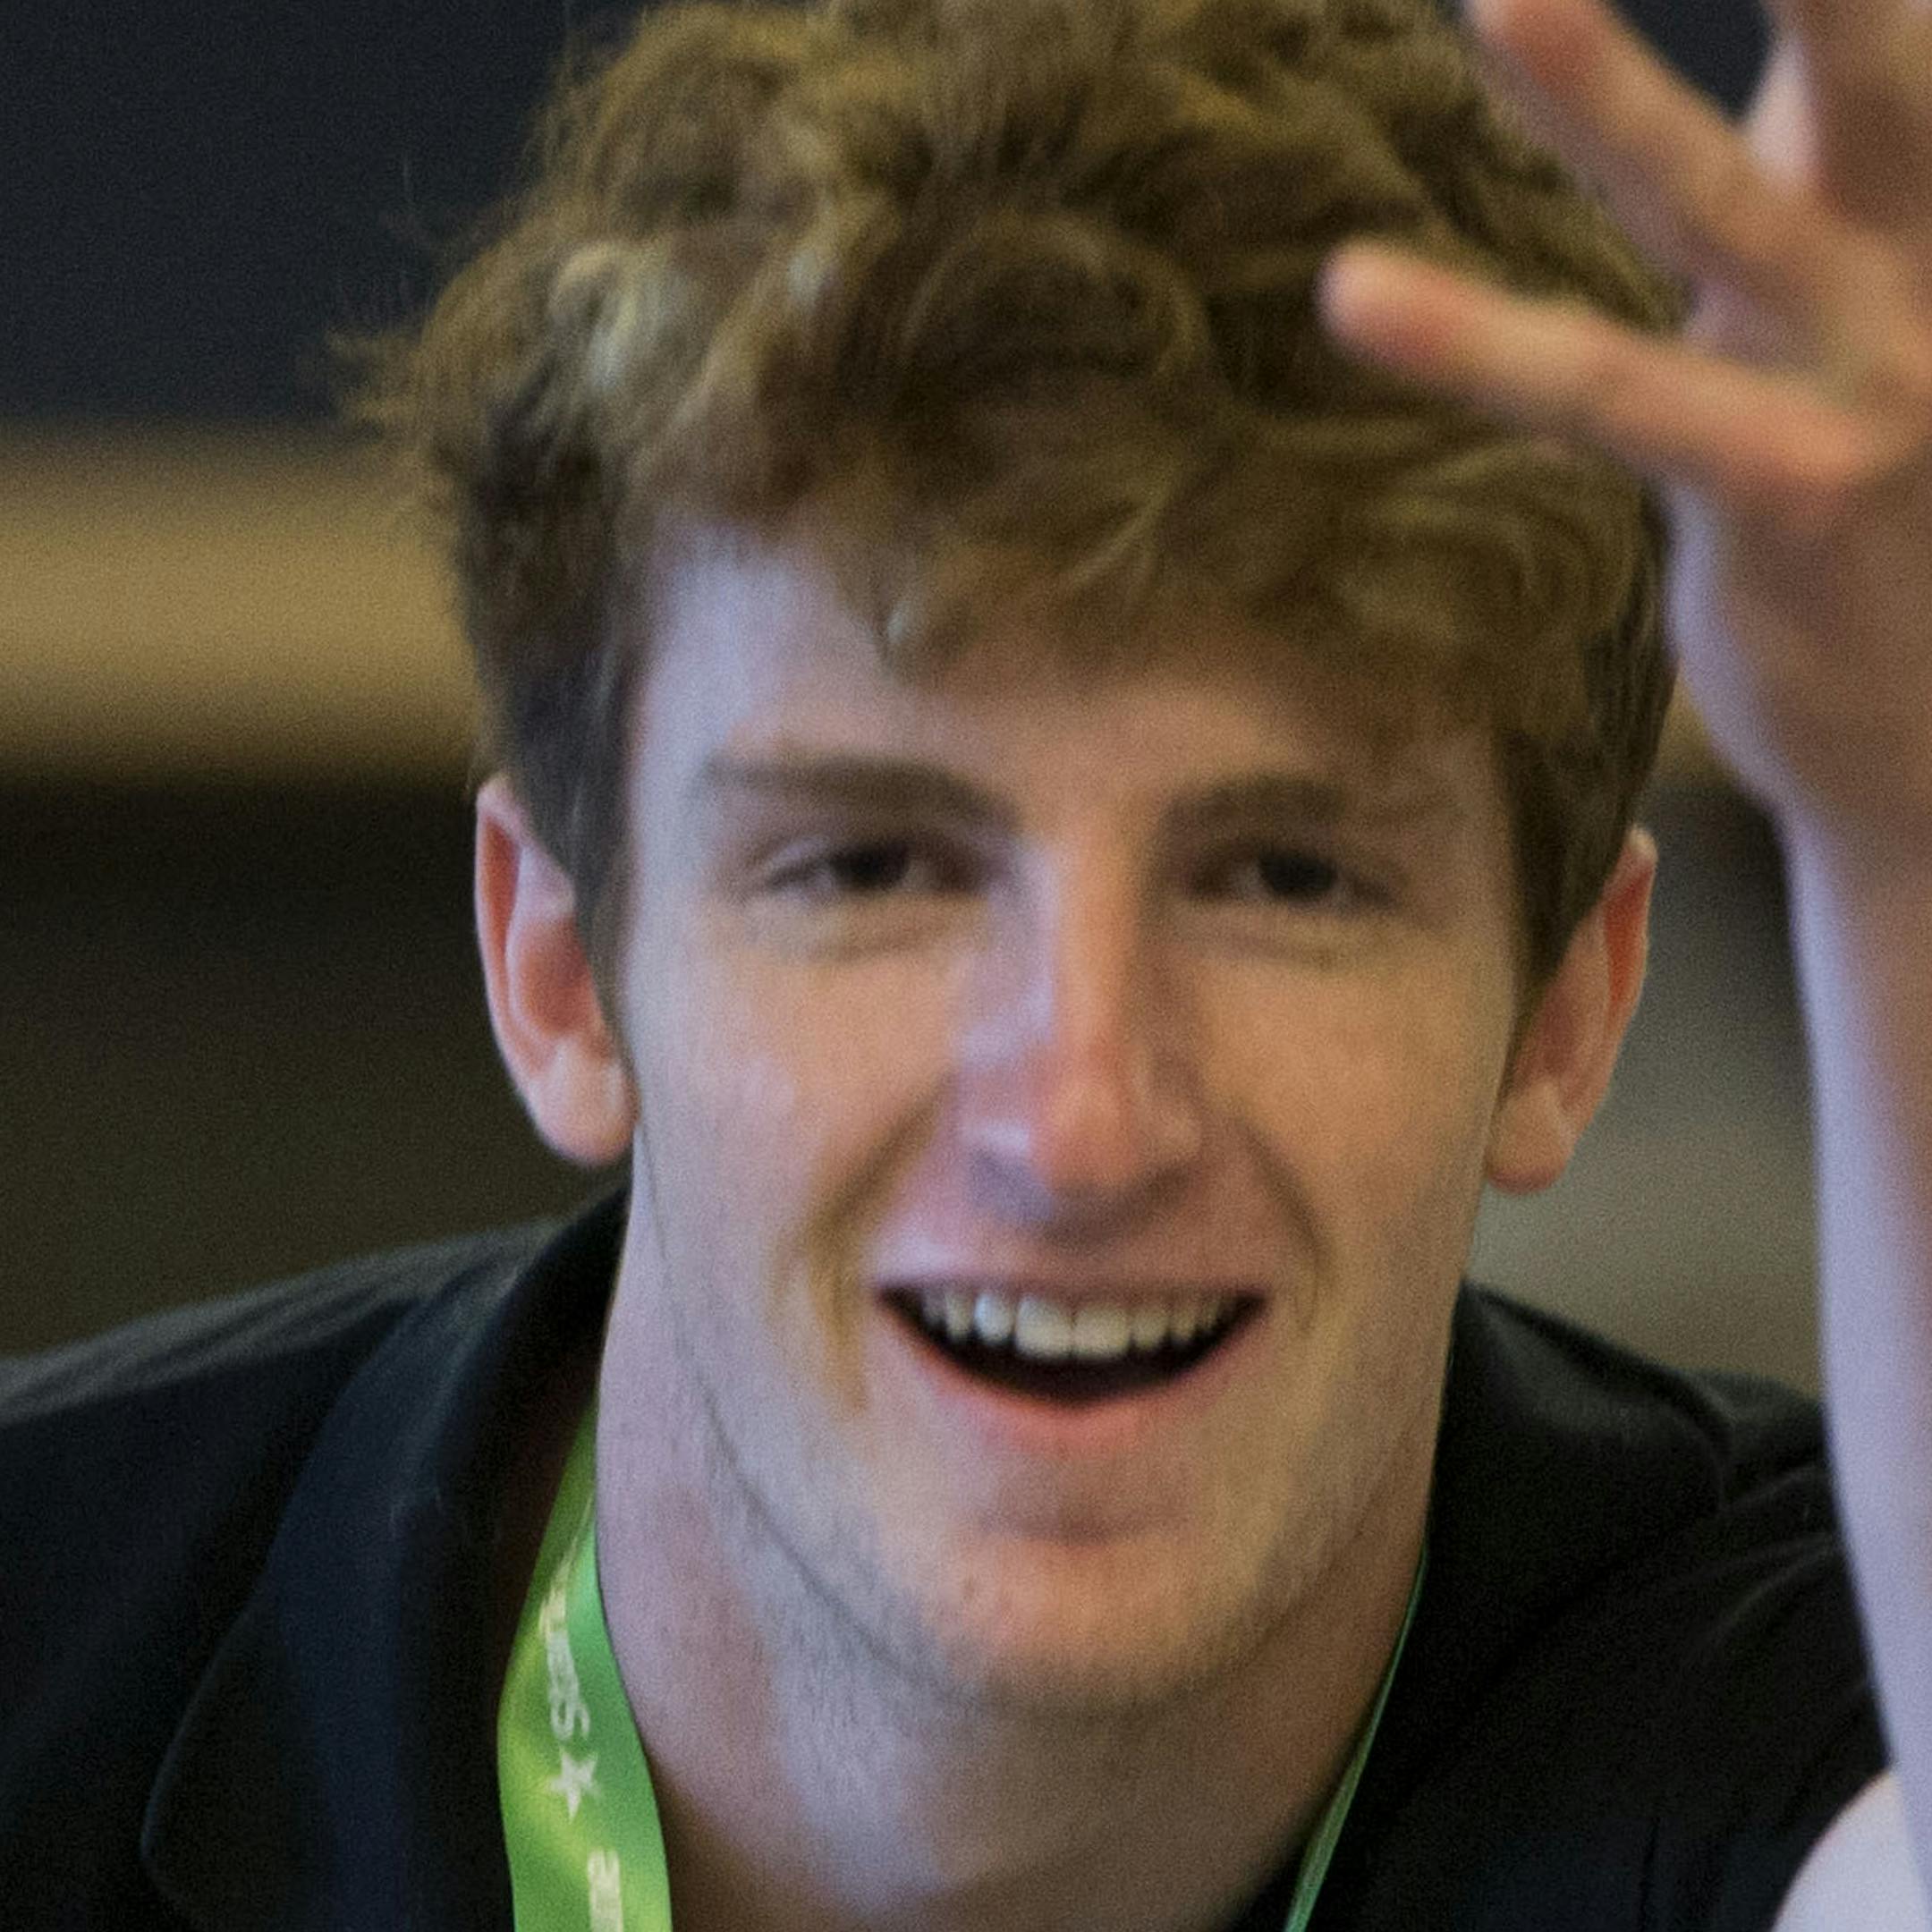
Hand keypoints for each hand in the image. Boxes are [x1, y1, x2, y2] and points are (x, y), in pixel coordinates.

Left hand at [1319, 0, 1931, 859]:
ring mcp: (1877, 381)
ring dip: (1608, 97)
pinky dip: (1480, 341)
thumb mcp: (1893, 298)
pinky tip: (1353, 293)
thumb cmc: (1908, 478)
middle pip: (1891, 72)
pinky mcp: (1780, 492)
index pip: (1897, 54)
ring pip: (1729, 213)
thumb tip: (1800, 44)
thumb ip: (1833, 169)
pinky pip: (1615, 401)